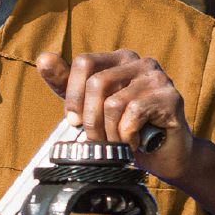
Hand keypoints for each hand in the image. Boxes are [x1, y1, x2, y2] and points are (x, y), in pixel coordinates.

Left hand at [36, 50, 193, 181]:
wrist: (167, 156)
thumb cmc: (129, 130)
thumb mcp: (91, 107)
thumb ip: (67, 84)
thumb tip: (44, 58)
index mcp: (119, 59)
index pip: (84, 62)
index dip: (73, 95)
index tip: (74, 121)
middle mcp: (140, 62)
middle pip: (97, 84)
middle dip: (91, 121)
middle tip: (97, 140)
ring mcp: (157, 77)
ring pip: (113, 103)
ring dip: (110, 133)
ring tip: (118, 143)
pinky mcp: (170, 97)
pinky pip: (132, 115)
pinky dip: (127, 136)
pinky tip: (135, 142)